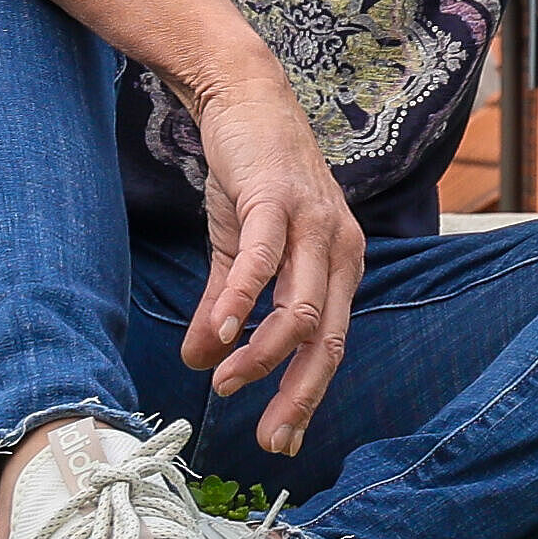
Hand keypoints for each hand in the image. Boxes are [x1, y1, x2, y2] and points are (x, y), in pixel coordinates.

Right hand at [182, 72, 366, 455]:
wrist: (245, 98)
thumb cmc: (252, 176)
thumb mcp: (237, 250)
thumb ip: (222, 307)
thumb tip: (198, 360)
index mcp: (339, 267)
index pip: (333, 346)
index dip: (308, 396)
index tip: (281, 440)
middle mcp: (338, 250)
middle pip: (328, 339)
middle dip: (298, 395)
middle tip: (270, 438)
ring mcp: (313, 224)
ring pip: (301, 309)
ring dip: (263, 355)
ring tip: (226, 384)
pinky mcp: (276, 199)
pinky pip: (263, 260)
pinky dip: (242, 301)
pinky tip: (220, 334)